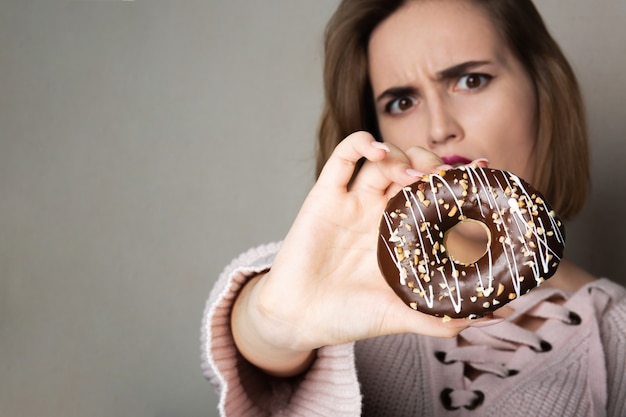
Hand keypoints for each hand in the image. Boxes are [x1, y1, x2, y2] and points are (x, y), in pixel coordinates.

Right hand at [232, 131, 490, 375]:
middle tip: (442, 176)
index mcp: (400, 235)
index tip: (482, 172)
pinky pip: (343, 158)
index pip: (434, 197)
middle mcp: (379, 213)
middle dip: (431, 164)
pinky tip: (378, 149)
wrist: (299, 319)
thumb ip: (440, 317)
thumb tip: (491, 317)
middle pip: (411, 170)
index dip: (457, 181)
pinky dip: (361, 143)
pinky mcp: (325, 195)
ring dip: (402, 154)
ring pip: (383, 160)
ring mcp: (352, 201)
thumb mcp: (400, 315)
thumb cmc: (347, 317)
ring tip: (413, 171)